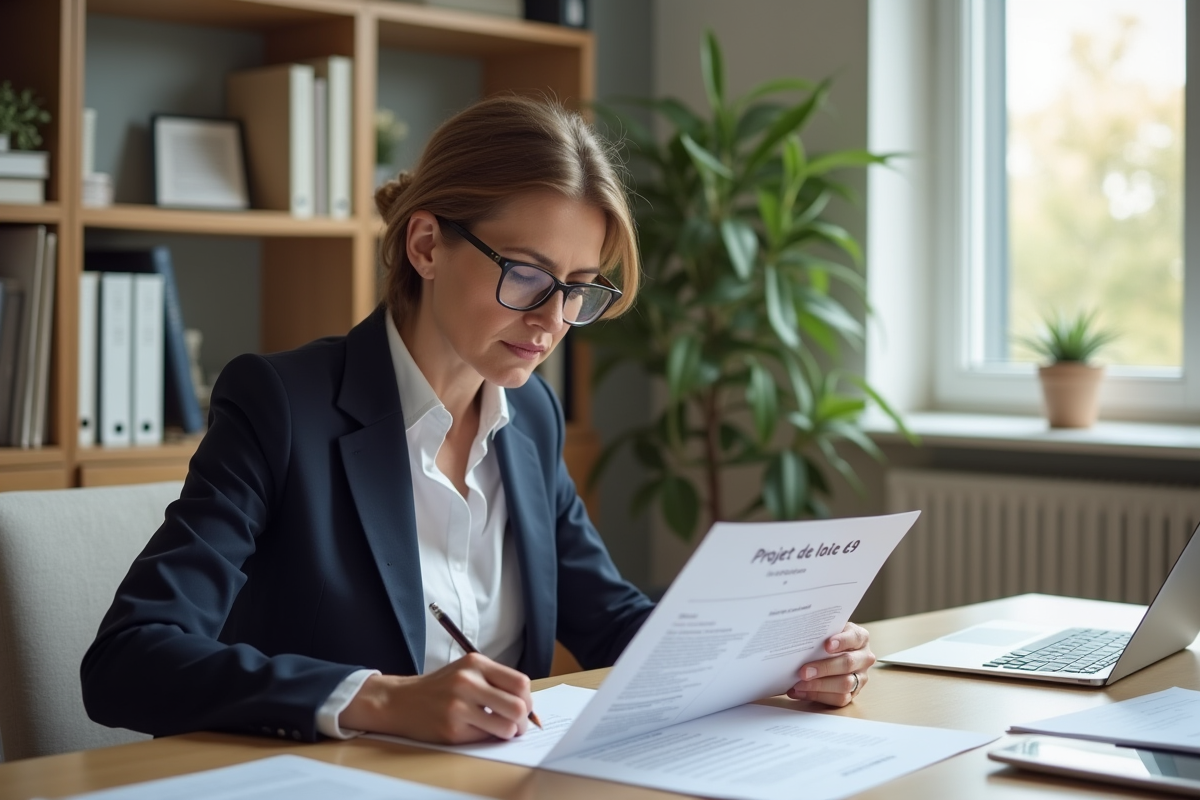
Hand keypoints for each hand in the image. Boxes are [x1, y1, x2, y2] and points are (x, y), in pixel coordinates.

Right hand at [339, 652, 533, 742]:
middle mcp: (468, 682)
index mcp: (476, 663)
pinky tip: (479, 731)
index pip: (520, 682)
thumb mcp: (466, 671)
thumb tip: (527, 703)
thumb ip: (494, 680)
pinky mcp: (452, 729)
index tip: (525, 707)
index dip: (529, 699)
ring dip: (509, 733)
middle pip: (519, 706)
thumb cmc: (439, 688)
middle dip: (524, 721)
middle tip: (518, 725)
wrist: (400, 700)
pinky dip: (488, 738)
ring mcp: (459, 706)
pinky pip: (485, 738)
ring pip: (506, 727)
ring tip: (502, 730)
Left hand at [786, 621, 874, 707]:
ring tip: (799, 684)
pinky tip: (801, 692)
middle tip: (804, 672)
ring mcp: (861, 677)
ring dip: (819, 685)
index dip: (841, 641)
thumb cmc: (829, 639)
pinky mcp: (853, 693)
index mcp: (860, 638)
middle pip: (848, 663)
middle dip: (824, 668)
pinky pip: (839, 699)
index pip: (854, 637)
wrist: (835, 652)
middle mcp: (864, 658)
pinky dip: (817, 696)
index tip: (826, 645)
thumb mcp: (829, 630)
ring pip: (844, 684)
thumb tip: (801, 636)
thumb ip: (821, 632)